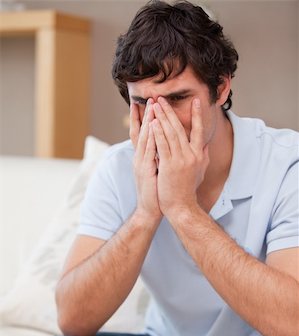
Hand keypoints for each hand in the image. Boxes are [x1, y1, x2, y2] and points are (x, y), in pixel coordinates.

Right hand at [130, 99, 161, 222]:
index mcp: (145, 156)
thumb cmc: (158, 191)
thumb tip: (172, 148)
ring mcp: (141, 162)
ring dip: (148, 121)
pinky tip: (154, 126)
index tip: (151, 104)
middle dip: (147, 114)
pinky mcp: (145, 169)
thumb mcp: (160, 171)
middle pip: (143, 131)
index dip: (147, 119)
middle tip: (151, 98)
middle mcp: (141, 157)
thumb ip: (164, 158)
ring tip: (152, 106)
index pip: (146, 134)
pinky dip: (150, 137)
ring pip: (145, 137)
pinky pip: (148, 149)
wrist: (151, 209)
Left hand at [152, 97, 208, 217]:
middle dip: (170, 112)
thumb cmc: (188, 189)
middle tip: (162, 99)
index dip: (197, 115)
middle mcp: (191, 155)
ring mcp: (180, 160)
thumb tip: (204, 144)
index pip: (199, 130)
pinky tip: (152, 123)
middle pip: (180, 128)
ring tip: (155, 105)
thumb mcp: (200, 171)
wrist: (181, 206)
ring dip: (161, 118)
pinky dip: (157, 133)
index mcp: (199, 154)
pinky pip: (162, 146)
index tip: (195, 101)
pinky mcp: (169, 166)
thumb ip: (202, 156)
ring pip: (170, 134)